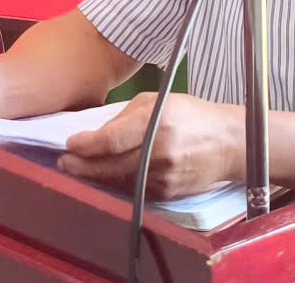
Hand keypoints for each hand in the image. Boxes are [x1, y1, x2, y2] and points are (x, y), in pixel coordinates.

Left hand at [60, 92, 239, 198]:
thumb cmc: (192, 116)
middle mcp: (160, 153)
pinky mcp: (168, 194)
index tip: (70, 144)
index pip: (111, 140)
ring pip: (119, 181)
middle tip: (64, 162)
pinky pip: (134, 189)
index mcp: (157, 123)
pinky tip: (109, 175)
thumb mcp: (159, 101)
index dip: (86, 145)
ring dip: (97, 176)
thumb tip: (96, 133)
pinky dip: (119, 182)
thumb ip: (125, 116)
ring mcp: (164, 177)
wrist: (230, 144)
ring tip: (80, 168)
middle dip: (81, 166)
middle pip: (109, 166)